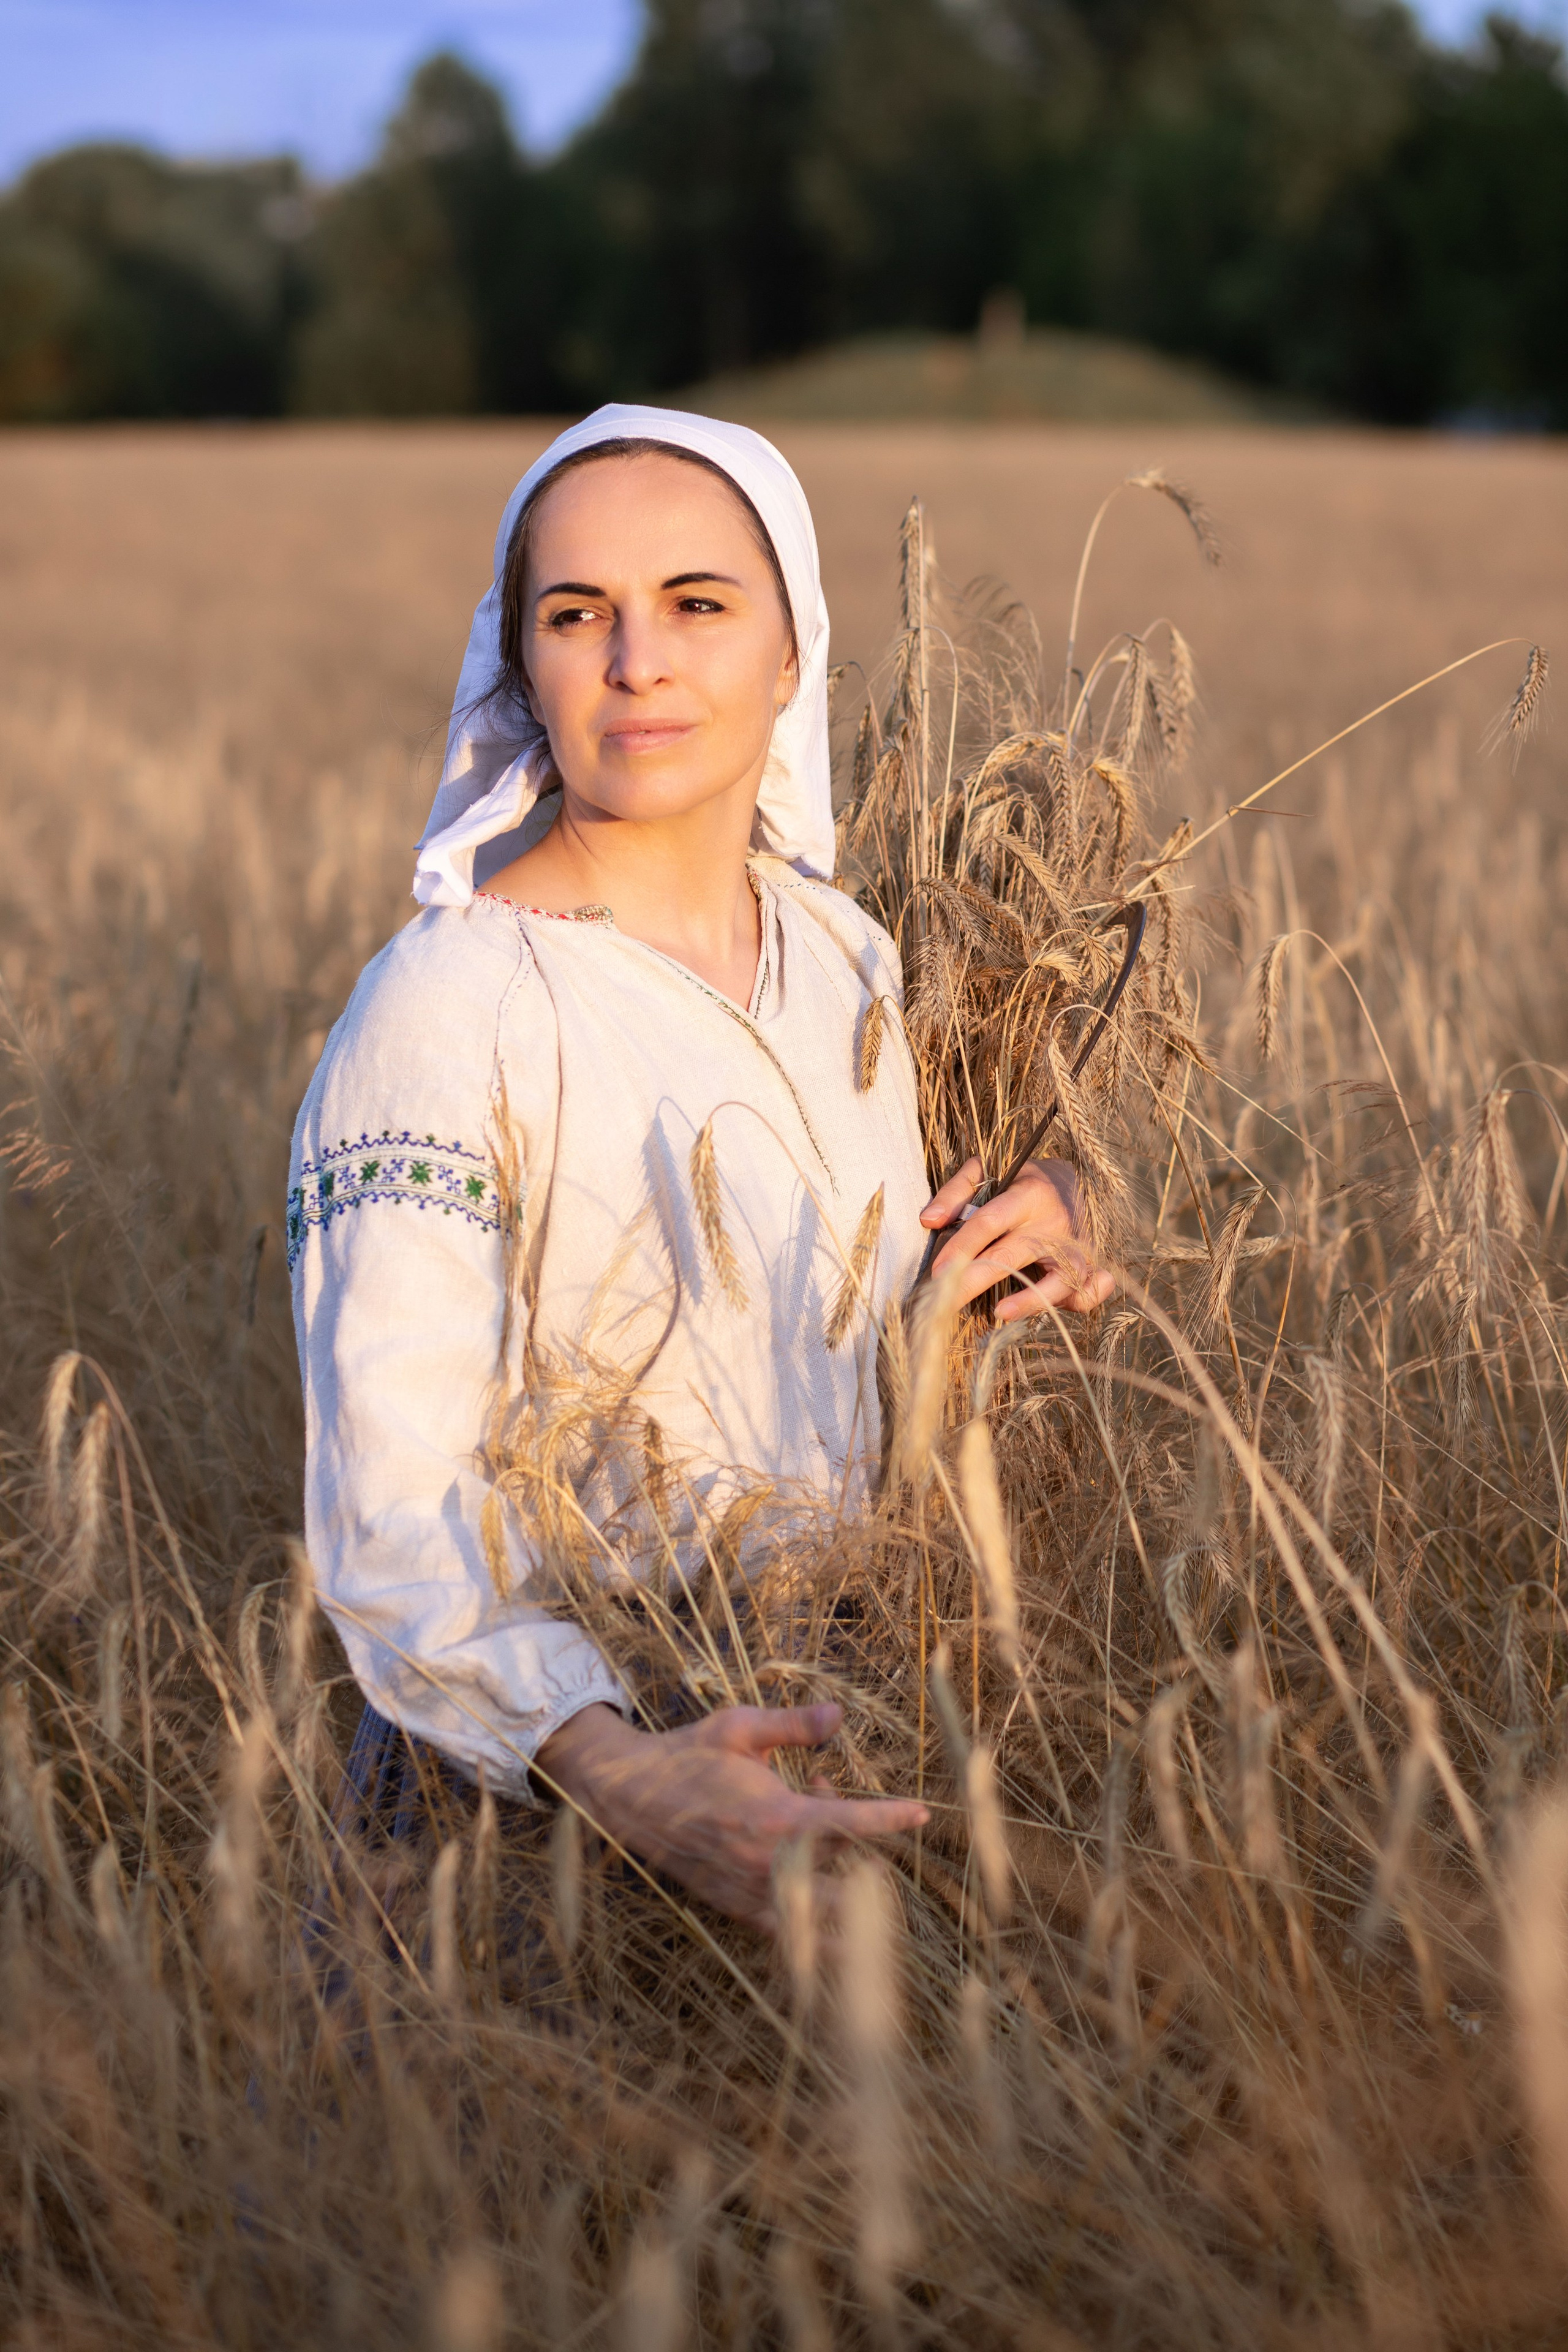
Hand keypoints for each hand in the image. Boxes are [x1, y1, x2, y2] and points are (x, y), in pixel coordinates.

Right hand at [533, 1701, 926, 1933]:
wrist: (630, 1797)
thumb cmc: (688, 1755)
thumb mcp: (739, 1727)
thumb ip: (793, 1725)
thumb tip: (839, 1715)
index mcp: (775, 1817)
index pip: (850, 1824)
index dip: (891, 1818)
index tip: (922, 1812)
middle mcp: (768, 1864)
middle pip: (845, 1880)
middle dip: (867, 1862)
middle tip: (864, 1831)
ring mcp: (751, 1893)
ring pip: (820, 1917)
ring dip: (845, 1897)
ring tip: (853, 1872)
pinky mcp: (736, 1908)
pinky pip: (787, 1932)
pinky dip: (814, 1926)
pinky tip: (823, 1900)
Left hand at [921, 1154, 1114, 1324]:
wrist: (1070, 1181)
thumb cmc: (1020, 1180)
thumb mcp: (989, 1170)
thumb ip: (956, 1191)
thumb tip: (928, 1220)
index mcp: (1028, 1194)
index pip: (989, 1222)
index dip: (961, 1247)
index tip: (937, 1272)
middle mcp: (1054, 1220)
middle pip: (1011, 1255)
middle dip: (974, 1281)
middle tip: (945, 1302)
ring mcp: (1076, 1245)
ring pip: (1058, 1278)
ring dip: (1030, 1299)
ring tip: (1000, 1314)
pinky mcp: (1089, 1264)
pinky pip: (1089, 1290)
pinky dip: (1080, 1301)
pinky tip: (1054, 1310)